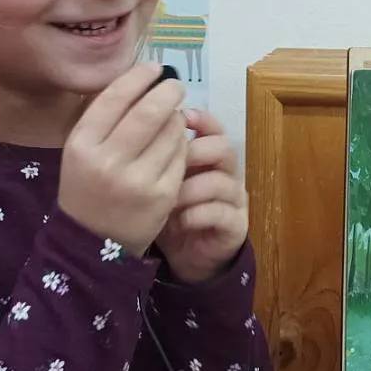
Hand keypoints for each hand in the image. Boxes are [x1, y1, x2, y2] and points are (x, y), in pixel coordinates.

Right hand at [59, 64, 187, 255]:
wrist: (92, 243)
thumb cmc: (87, 187)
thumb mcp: (80, 151)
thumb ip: (104, 118)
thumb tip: (140, 79)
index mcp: (81, 145)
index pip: (114, 98)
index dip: (138, 77)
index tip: (154, 67)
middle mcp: (107, 161)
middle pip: (148, 112)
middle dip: (168, 92)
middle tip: (176, 86)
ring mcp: (137, 180)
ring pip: (170, 132)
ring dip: (177, 118)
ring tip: (173, 116)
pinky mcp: (162, 195)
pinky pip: (180, 156)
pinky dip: (181, 143)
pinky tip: (176, 142)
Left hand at [156, 109, 248, 283]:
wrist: (186, 253)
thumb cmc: (168, 210)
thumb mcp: (156, 180)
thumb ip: (153, 153)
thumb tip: (135, 121)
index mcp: (208, 156)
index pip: (213, 127)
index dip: (201, 119)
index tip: (181, 117)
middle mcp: (226, 173)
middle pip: (224, 148)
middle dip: (196, 151)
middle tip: (171, 163)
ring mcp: (234, 200)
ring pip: (222, 181)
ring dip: (192, 187)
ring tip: (170, 199)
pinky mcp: (235, 226)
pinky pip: (222, 213)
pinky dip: (198, 214)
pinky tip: (181, 220)